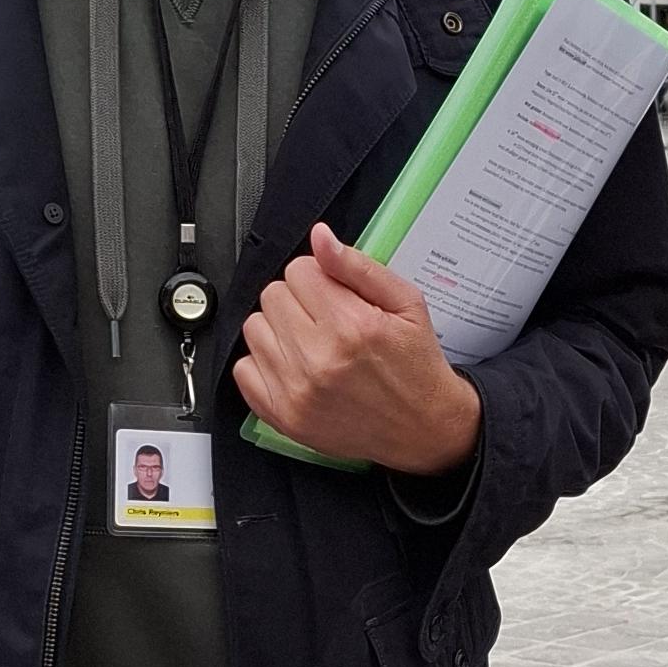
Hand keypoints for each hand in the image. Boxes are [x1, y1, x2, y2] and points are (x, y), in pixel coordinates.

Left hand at [236, 225, 483, 474]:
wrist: (424, 428)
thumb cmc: (416, 367)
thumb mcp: (406, 305)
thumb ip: (359, 268)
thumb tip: (320, 238)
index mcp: (352, 326)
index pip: (299, 271)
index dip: (319, 277)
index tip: (335, 295)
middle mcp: (320, 359)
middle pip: (273, 296)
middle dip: (298, 300)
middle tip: (326, 321)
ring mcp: (297, 390)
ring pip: (254, 328)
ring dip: (279, 329)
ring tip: (311, 344)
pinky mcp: (283, 415)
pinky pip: (244, 369)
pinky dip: (264, 363)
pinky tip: (294, 367)